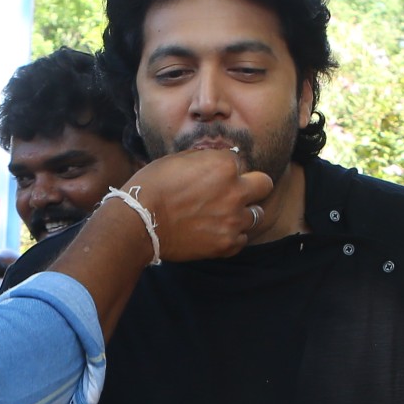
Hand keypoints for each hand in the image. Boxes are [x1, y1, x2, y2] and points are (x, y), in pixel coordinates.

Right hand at [119, 148, 276, 260]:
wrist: (139, 221)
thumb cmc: (152, 186)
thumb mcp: (177, 159)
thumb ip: (204, 159)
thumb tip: (215, 159)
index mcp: (225, 165)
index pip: (240, 162)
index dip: (227, 169)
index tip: (214, 176)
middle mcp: (235, 191)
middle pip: (264, 185)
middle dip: (252, 187)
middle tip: (235, 193)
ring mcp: (233, 220)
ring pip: (256, 215)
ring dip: (243, 213)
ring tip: (222, 215)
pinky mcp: (226, 244)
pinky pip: (242, 239)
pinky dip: (232, 236)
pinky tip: (215, 232)